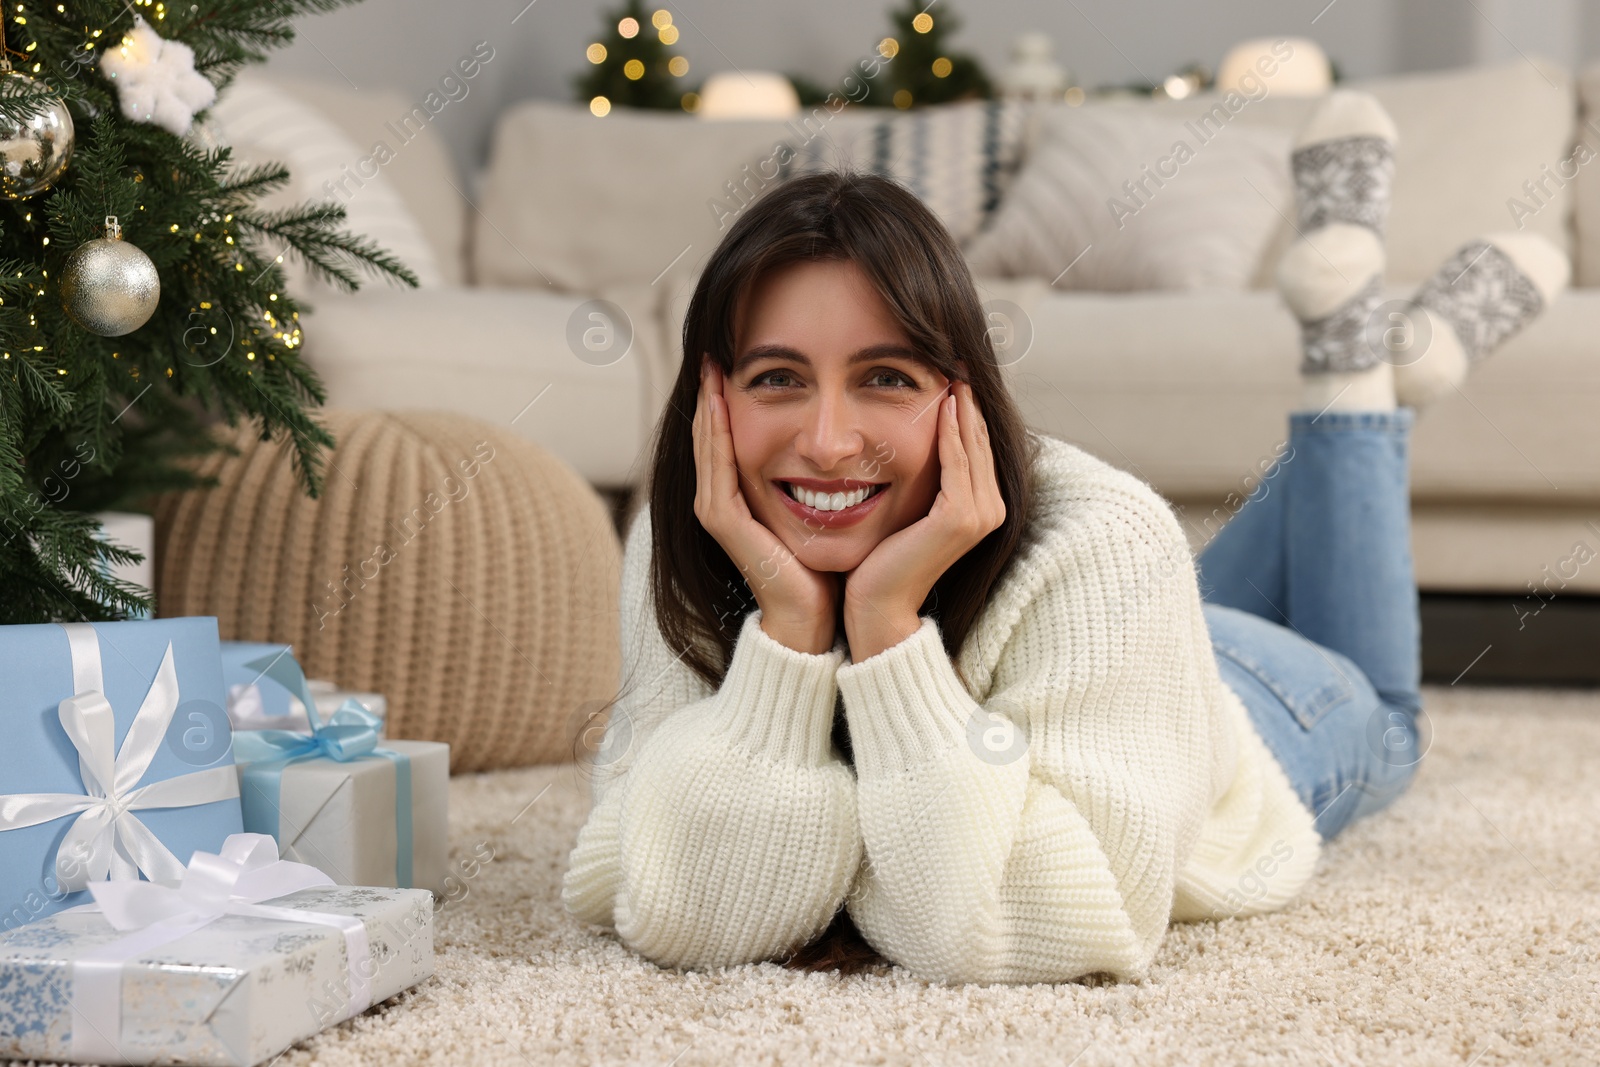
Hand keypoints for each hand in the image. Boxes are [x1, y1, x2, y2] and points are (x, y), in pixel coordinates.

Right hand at [693, 357, 841, 653]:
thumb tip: (851, 439)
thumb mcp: (823, 505)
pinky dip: (714, 432)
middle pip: (711, 433)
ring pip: (707, 444)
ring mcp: (717, 510)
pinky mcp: (722, 521)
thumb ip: (818, 475)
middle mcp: (721, 499)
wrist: (812, 615)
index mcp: (741, 495)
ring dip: (707, 403)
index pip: (729, 434)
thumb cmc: (822, 564)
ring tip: (713, 366)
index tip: (740, 358)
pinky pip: (715, 466)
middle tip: (717, 348)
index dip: (730, 397)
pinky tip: (719, 403)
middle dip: (713, 391)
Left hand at [844, 380, 1005, 658]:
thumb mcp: (906, 508)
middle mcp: (990, 509)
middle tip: (957, 359)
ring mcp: (980, 515)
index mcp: (980, 506)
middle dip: (968, 399)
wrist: (877, 605)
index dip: (965, 409)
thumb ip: (920, 479)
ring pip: (971, 447)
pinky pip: (956, 463)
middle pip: (979, 440)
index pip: (975, 445)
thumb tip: (905, 443)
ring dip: (961, 407)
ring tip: (952, 371)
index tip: (950, 372)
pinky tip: (941, 404)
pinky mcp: (960, 518)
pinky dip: (950, 432)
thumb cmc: (883, 560)